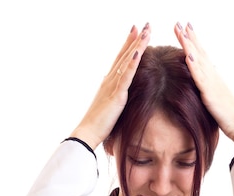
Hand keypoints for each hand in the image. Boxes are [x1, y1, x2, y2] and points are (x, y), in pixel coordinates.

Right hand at [71, 23, 151, 148]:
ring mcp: (112, 86)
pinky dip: (132, 64)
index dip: (128, 44)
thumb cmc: (98, 124)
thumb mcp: (109, 106)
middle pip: (124, 55)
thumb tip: (118, 93)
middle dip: (135, 39)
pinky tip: (138, 53)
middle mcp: (109, 80)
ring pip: (127, 61)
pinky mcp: (116, 95)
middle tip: (145, 24)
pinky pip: (126, 77)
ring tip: (146, 31)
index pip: (120, 59)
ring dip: (137, 45)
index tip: (136, 31)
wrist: (87, 133)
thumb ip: (114, 96)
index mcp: (109, 82)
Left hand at [174, 22, 233, 147]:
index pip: (201, 55)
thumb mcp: (215, 98)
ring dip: (189, 45)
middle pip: (199, 52)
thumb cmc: (227, 115)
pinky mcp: (209, 94)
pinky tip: (188, 56)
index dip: (194, 41)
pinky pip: (200, 78)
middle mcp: (212, 76)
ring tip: (182, 31)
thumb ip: (208, 88)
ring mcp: (211, 83)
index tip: (186, 28)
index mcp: (213, 77)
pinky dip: (193, 66)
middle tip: (179, 22)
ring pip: (198, 60)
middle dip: (189, 37)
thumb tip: (202, 84)